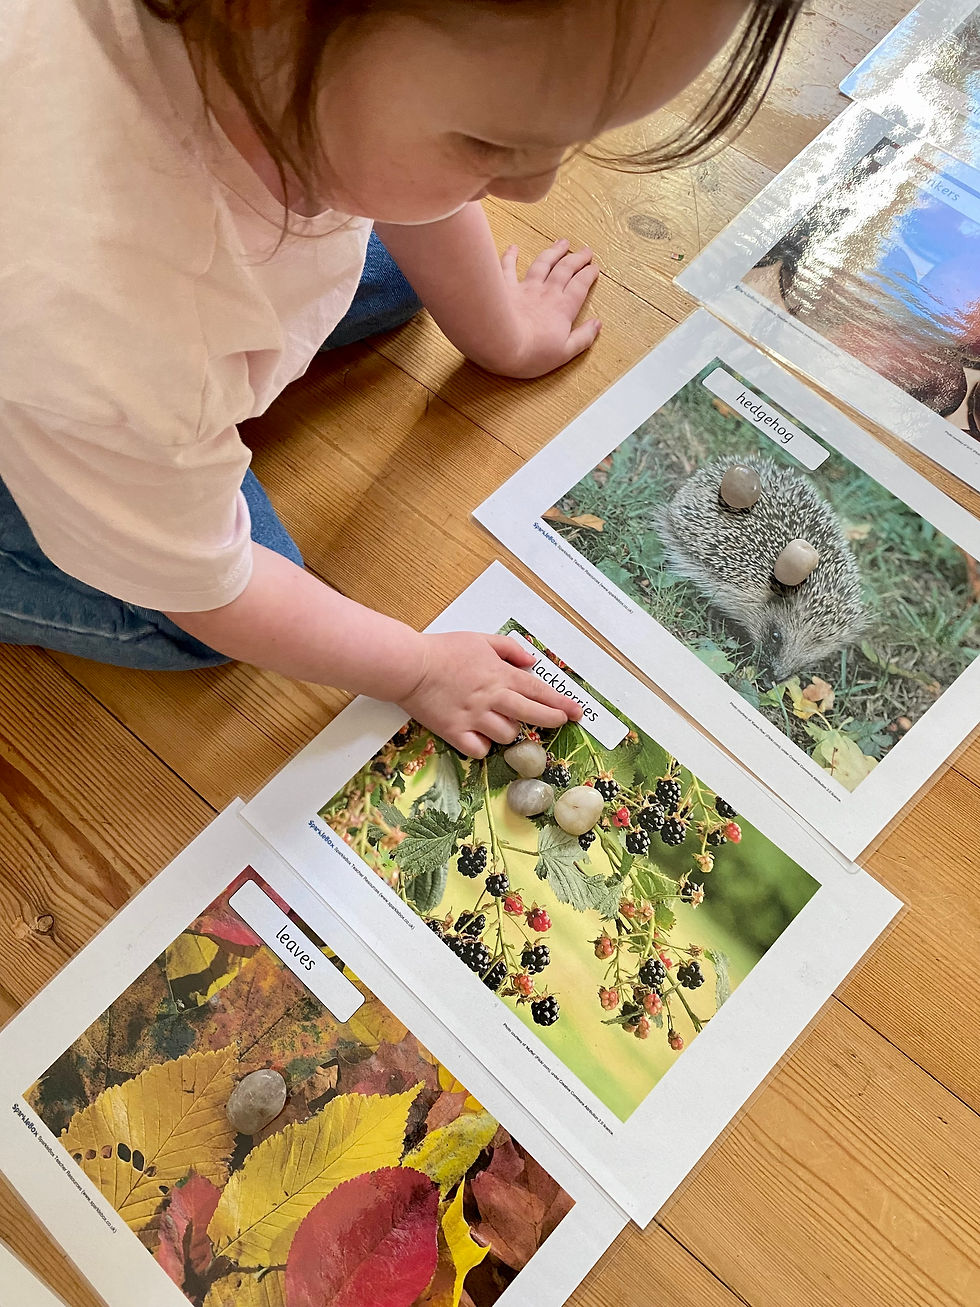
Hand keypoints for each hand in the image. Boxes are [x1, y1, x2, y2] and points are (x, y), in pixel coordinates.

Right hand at [397, 631, 582, 756]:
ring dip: (509, 731)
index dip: (561, 703)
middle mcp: (493, 698)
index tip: (576, 712)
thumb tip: (530, 661)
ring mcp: (475, 717)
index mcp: (500, 675)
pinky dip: (483, 746)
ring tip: (500, 722)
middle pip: (533, 715)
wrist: (411, 666)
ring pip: (508, 735)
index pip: (540, 691)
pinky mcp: (456, 732)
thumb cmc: (443, 650)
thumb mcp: (480, 640)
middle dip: (552, 720)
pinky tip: (479, 737)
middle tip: (560, 723)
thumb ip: (509, 650)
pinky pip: (480, 749)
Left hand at [492, 239, 600, 378]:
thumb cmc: (531, 353)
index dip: (589, 275)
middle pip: (565, 270)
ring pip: (542, 264)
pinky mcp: (505, 288)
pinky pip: (508, 268)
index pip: (580, 286)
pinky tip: (513, 248)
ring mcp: (525, 288)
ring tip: (562, 243)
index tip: (594, 267)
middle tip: (586, 250)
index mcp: (562, 308)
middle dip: (577, 259)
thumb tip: (597, 324)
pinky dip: (510, 256)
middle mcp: (546, 293)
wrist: (500, 343)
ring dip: (553, 252)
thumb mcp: (565, 352)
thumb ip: (583, 338)